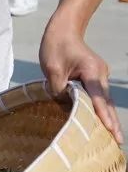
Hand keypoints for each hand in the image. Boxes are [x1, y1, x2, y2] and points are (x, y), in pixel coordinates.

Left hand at [40, 21, 123, 142]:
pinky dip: (102, 110)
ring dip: (109, 118)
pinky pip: (99, 97)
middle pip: (107, 102)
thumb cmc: (56, 46)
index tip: (109, 128)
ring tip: (114, 138)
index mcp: (92, 71)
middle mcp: (100, 75)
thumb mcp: (52, 68)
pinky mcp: (95, 78)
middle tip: (118, 141)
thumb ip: (58, 88)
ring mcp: (100, 76)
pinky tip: (103, 123)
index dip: (103, 115)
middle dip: (113, 122)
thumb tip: (65, 104)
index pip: (98, 97)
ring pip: (105, 101)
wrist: (64, 30)